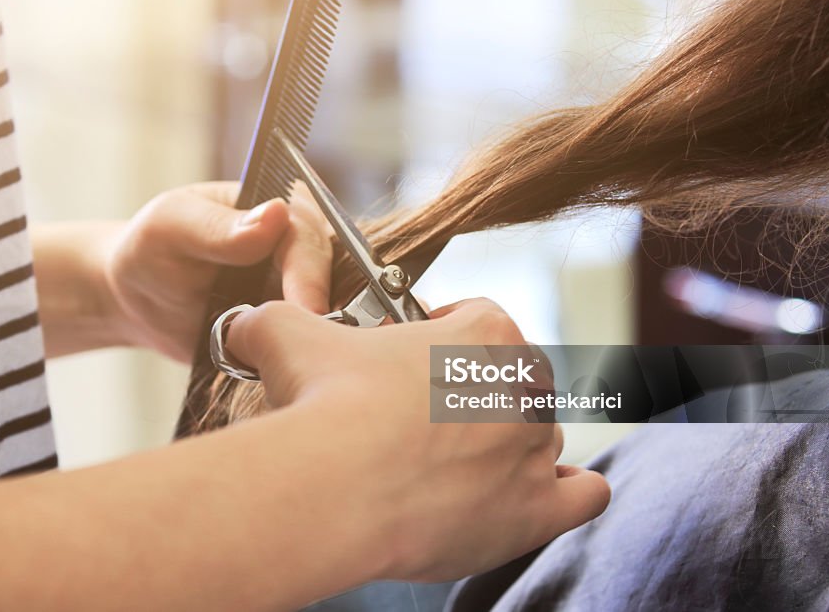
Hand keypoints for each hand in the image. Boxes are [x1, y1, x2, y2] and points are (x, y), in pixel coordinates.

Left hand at [105, 182, 332, 361]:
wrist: (139, 300)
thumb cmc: (151, 249)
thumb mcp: (173, 227)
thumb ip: (220, 227)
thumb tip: (275, 215)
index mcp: (282, 206)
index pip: (310, 238)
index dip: (310, 276)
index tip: (307, 310)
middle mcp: (302, 247)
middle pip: (331, 280)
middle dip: (318, 313)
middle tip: (304, 350)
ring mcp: (301, 289)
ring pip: (329, 316)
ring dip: (312, 340)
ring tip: (295, 365)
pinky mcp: (295, 326)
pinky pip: (310, 344)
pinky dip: (300, 359)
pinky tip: (286, 373)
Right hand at [224, 298, 610, 581]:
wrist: (335, 485)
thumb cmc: (324, 402)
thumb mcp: (288, 334)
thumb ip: (276, 318)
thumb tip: (245, 324)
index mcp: (485, 330)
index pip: (479, 318)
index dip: (440, 336)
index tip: (405, 360)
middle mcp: (525, 384)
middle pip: (511, 381)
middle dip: (470, 395)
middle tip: (417, 418)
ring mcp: (536, 448)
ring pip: (538, 439)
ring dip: (503, 447)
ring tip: (448, 467)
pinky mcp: (537, 510)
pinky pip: (583, 495)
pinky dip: (563, 493)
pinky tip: (528, 494)